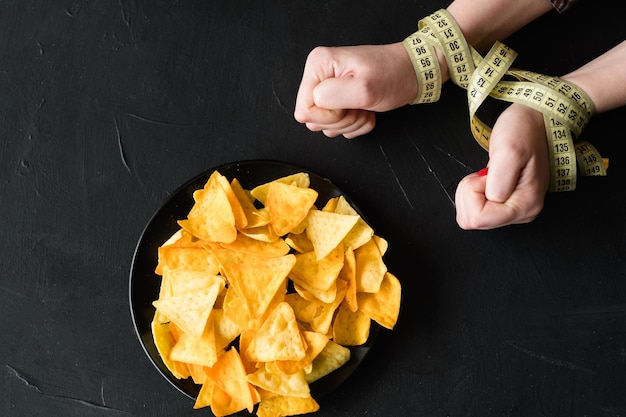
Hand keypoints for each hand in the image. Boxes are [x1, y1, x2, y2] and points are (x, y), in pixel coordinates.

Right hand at [293, 43, 417, 137]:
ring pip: (326, 126)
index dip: (328, 116)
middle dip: (340, 121)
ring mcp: (327, 89)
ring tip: (364, 106)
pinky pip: (338, 126)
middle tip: (359, 106)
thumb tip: (312, 106)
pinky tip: (365, 109)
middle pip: (314, 120)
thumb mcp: (364, 87)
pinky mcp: (337, 101)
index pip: (304, 110)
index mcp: (318, 65)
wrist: (410, 72)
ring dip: (350, 124)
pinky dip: (355, 124)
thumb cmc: (393, 75)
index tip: (348, 105)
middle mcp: (319, 75)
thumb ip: (333, 97)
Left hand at [455, 103, 549, 228]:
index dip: (473, 193)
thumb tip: (492, 199)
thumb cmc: (523, 131)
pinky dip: (472, 192)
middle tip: (486, 173)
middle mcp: (522, 213)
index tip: (487, 174)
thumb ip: (499, 181)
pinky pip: (474, 209)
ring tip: (489, 173)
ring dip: (470, 192)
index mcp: (525, 206)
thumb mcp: (508, 151)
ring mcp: (513, 210)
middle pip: (473, 220)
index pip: (479, 218)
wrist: (534, 120)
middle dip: (470, 193)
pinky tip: (488, 178)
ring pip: (471, 216)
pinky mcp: (504, 204)